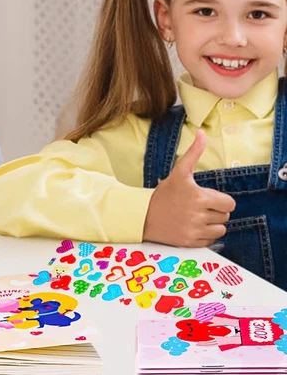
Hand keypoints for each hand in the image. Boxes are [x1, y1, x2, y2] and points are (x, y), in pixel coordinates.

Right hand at [143, 130, 235, 247]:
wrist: (143, 215)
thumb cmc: (164, 193)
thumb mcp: (178, 172)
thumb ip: (194, 153)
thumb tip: (202, 132)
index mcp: (198, 195)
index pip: (230, 203)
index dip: (220, 200)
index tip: (207, 198)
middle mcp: (197, 213)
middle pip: (226, 216)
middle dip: (215, 211)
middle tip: (199, 207)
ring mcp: (194, 229)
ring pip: (221, 230)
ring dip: (212, 224)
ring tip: (196, 218)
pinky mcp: (191, 242)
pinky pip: (211, 240)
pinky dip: (204, 235)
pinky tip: (192, 227)